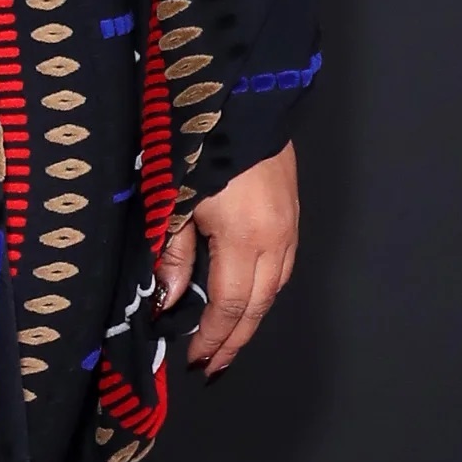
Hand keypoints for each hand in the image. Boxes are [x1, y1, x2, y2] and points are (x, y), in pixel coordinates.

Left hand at [156, 144, 299, 373]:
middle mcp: (276, 239)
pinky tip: (248, 298)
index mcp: (245, 239)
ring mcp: (290, 226)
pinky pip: (282, 267)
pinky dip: (264, 291)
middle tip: (214, 365)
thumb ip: (172, 254)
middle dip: (235, 339)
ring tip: (228, 339)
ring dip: (252, 318)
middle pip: (258, 306)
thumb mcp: (174, 200)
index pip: (229, 305)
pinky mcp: (293, 212)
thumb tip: (168, 302)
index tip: (196, 360)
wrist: (243, 96)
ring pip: (275, 288)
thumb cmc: (199, 145)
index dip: (213, 338)